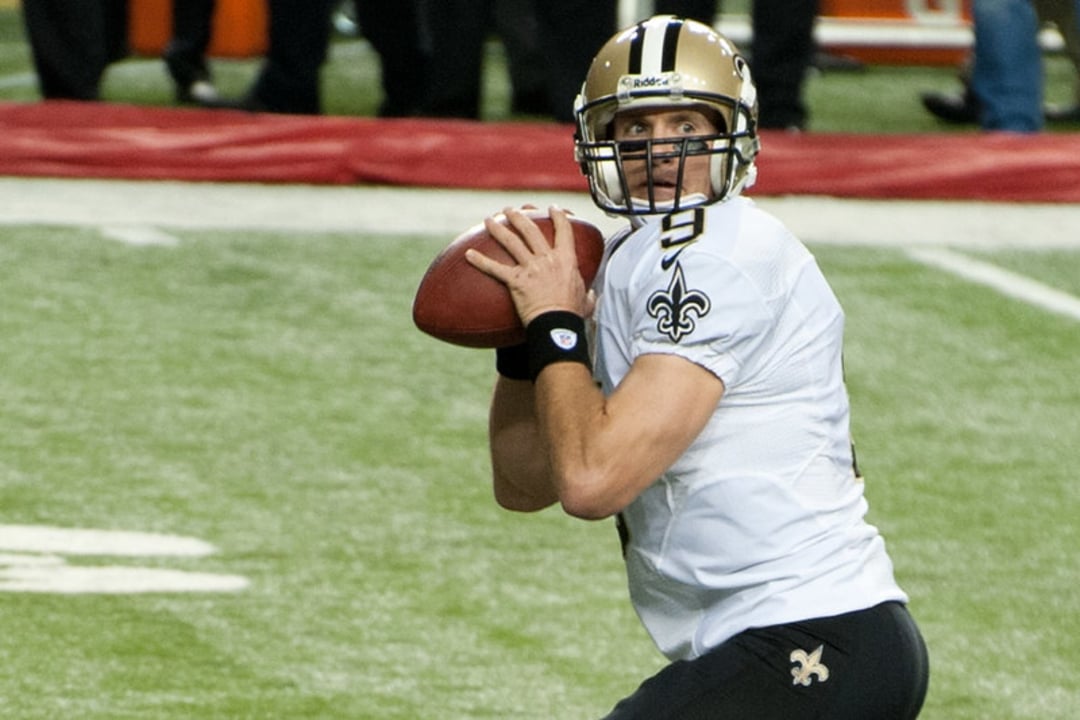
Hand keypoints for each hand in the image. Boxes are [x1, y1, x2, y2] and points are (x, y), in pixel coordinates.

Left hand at [465, 206, 592, 325]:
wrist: (557, 325)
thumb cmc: (572, 315)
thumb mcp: (586, 300)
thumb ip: (588, 294)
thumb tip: (592, 295)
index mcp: (566, 260)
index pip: (564, 230)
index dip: (559, 216)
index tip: (553, 208)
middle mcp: (547, 259)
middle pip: (531, 230)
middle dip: (520, 216)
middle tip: (511, 210)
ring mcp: (530, 268)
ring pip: (512, 242)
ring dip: (499, 229)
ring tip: (490, 220)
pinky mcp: (516, 281)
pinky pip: (495, 268)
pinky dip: (480, 261)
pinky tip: (468, 254)